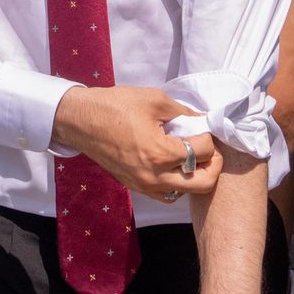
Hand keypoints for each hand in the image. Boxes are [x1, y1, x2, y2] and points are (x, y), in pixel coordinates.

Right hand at [52, 85, 220, 199]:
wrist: (81, 120)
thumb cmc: (115, 106)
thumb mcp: (155, 100)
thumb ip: (183, 112)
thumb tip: (202, 121)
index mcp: (161, 153)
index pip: (203, 151)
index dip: (209, 136)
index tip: (202, 126)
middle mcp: (155, 176)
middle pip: (204, 184)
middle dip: (212, 164)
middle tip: (207, 148)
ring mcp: (144, 185)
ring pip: (185, 192)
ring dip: (194, 175)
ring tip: (189, 154)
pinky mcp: (135, 187)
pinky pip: (165, 194)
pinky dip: (176, 182)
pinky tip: (172, 164)